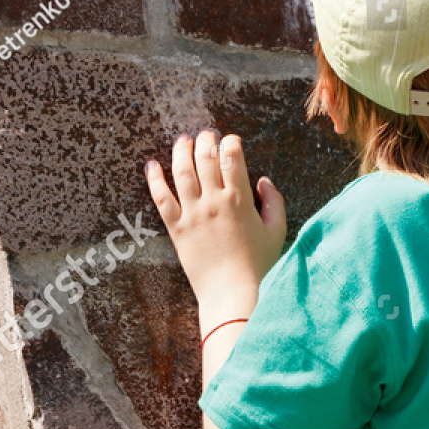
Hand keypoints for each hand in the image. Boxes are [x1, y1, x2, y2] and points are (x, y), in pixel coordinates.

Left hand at [145, 131, 285, 323]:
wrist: (232, 294)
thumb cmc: (258, 265)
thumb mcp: (276, 231)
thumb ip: (274, 201)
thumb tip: (263, 181)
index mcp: (239, 200)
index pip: (232, 158)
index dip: (231, 143)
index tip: (231, 140)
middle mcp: (213, 202)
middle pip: (205, 160)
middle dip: (206, 141)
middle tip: (207, 134)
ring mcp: (192, 215)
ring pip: (182, 172)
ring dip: (181, 152)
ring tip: (183, 140)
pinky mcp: (177, 229)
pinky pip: (161, 199)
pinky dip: (155, 179)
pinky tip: (152, 165)